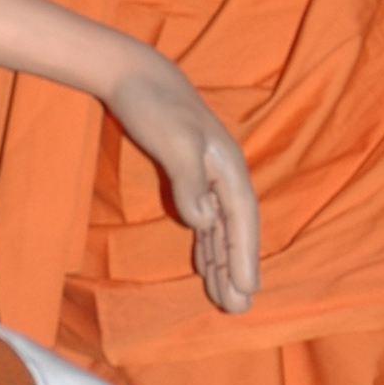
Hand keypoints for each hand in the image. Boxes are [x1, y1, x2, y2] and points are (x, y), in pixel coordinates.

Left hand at [106, 50, 259, 314]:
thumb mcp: (173, 141)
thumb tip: (205, 222)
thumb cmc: (154, 106)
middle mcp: (222, 174)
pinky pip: (205, 219)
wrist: (134, 75)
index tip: (248, 289)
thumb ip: (189, 183)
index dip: (245, 256)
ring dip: (222, 262)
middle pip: (235, 229)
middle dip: (237, 268)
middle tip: (238, 309)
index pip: (242, 220)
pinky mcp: (189, 176)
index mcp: (226, 166)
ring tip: (226, 298)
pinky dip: (207, 244)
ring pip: (220, 228)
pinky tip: (206, 265)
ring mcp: (207, 175)